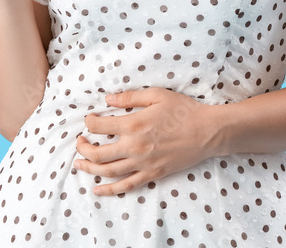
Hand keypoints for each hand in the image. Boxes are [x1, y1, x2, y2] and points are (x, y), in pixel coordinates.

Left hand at [73, 88, 219, 195]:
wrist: (207, 132)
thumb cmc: (183, 110)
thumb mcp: (156, 95)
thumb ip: (129, 98)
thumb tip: (108, 98)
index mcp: (133, 124)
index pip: (100, 126)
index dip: (89, 122)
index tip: (89, 120)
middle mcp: (134, 147)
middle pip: (98, 152)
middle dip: (83, 147)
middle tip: (80, 141)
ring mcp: (143, 163)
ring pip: (108, 171)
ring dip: (89, 168)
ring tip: (79, 163)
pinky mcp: (152, 174)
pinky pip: (126, 185)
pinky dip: (109, 190)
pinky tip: (96, 189)